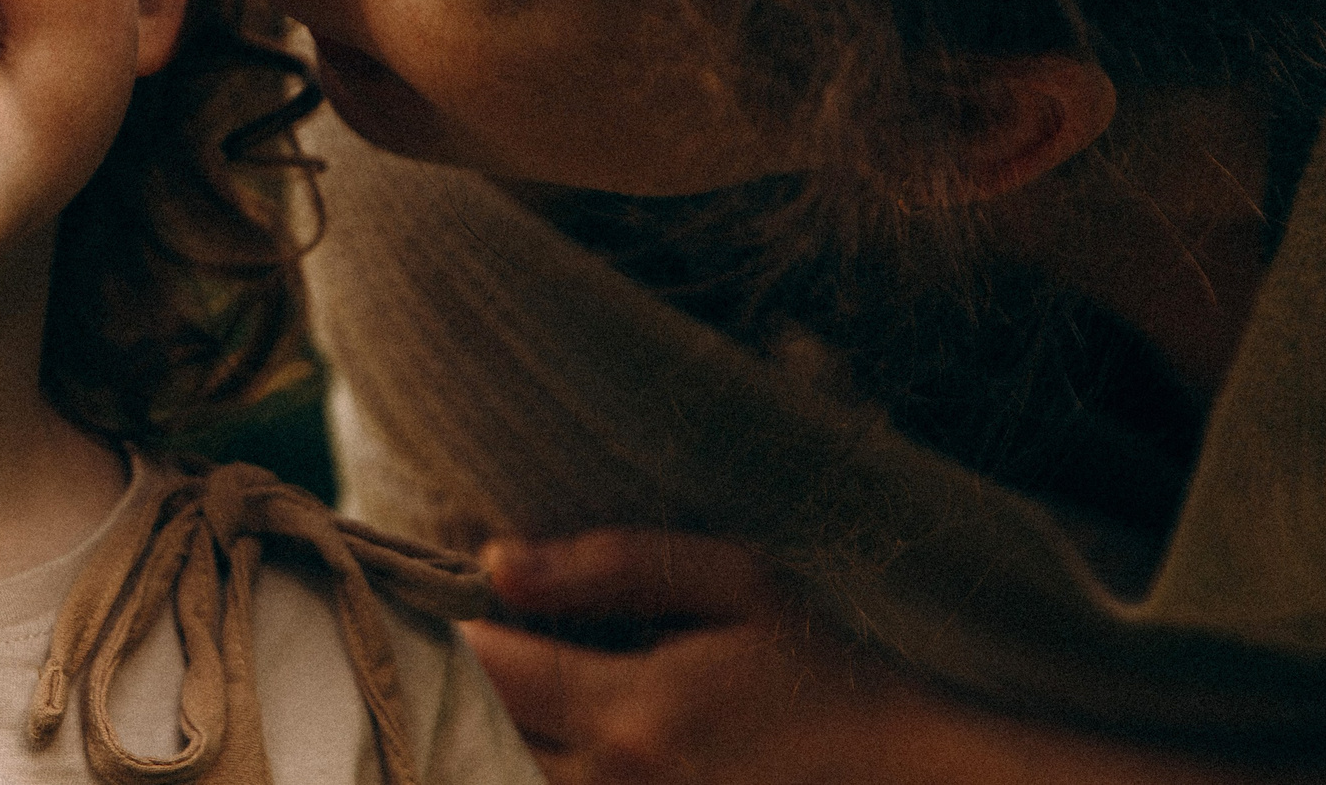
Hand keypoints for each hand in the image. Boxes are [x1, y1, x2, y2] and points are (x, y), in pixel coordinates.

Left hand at [464, 529, 1325, 784]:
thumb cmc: (825, 673)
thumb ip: (613, 564)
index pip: (484, 669)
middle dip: (440, 695)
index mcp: (631, 713)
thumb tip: (497, 565)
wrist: (909, 779)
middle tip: (431, 649)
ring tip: (469, 700)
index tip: (416, 596)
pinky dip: (521, 772)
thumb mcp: (736, 586)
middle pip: (471, 746)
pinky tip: (526, 744)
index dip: (437, 628)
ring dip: (473, 745)